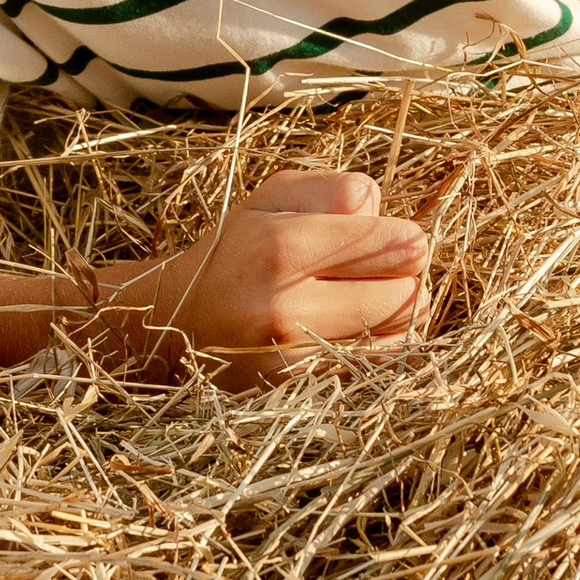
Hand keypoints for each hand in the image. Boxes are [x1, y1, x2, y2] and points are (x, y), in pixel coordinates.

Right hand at [135, 168, 425, 383]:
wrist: (172, 322)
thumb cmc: (234, 250)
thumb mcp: (271, 197)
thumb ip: (332, 189)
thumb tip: (383, 211)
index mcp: (280, 247)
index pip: (394, 245)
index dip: (403, 238)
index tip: (391, 238)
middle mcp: (285, 308)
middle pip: (406, 291)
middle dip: (402, 276)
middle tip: (377, 269)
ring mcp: (293, 359)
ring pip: (400, 335)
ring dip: (396, 314)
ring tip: (367, 297)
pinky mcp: (299, 390)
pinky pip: (378, 366)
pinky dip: (380, 345)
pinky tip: (356, 328)